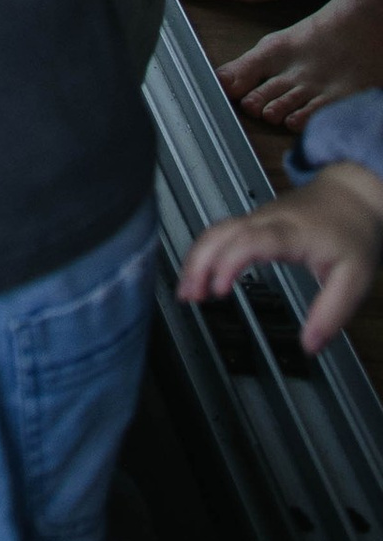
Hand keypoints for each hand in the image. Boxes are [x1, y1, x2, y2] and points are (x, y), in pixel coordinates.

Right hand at [178, 158, 382, 355]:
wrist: (351, 195)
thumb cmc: (352, 233)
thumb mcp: (354, 279)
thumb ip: (331, 314)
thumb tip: (309, 345)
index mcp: (290, 233)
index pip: (250, 240)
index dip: (229, 263)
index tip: (219, 290)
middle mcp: (267, 221)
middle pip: (221, 232)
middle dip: (199, 263)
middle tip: (189, 297)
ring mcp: (257, 217)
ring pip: (215, 230)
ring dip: (196, 258)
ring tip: (187, 291)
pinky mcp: (253, 220)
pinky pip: (219, 231)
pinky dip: (204, 252)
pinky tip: (201, 274)